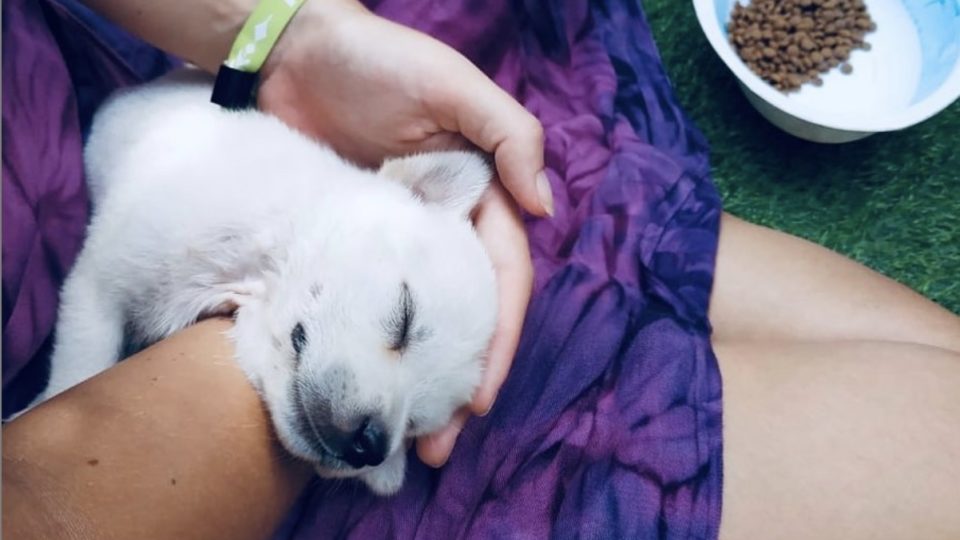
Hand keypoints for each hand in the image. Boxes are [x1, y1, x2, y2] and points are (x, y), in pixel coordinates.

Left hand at [257, 2, 546, 465]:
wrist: (291, 50)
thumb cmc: (379, 60)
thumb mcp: (454, 87)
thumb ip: (509, 136)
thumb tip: (545, 209)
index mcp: (479, 198)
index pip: (499, 280)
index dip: (496, 339)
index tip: (477, 397)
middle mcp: (440, 228)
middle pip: (460, 315)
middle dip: (457, 380)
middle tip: (437, 444)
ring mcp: (390, 241)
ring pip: (414, 321)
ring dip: (414, 378)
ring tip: (401, 438)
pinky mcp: (343, 243)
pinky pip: (362, 302)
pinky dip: (367, 345)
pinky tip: (358, 385)